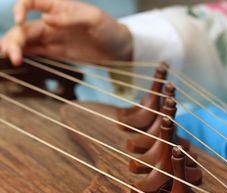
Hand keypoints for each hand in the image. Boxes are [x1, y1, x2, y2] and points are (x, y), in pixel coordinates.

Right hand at [0, 0, 132, 64]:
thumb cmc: (110, 29)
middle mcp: (51, 20)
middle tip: (13, 54)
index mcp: (59, 6)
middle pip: (24, 26)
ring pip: (26, 40)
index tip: (19, 21)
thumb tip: (46, 19)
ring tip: (12, 58)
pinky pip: (35, 51)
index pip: (31, 2)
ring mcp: (52, 37)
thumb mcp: (94, 19)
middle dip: (15, 38)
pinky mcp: (55, 52)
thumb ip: (70, 19)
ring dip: (14, 47)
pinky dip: (23, 53)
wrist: (120, 49)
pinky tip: (14, 59)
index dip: (20, 9)